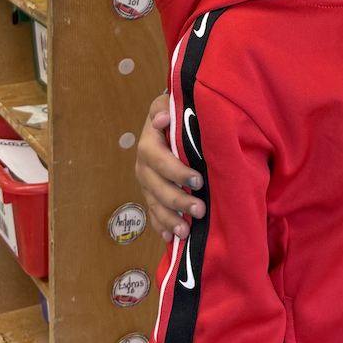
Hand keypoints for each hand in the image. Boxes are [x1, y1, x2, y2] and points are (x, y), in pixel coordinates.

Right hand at [135, 93, 205, 241]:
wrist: (170, 121)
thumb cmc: (175, 112)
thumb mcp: (169, 104)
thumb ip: (164, 109)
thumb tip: (161, 119)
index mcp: (148, 144)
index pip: (159, 159)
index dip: (176, 171)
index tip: (198, 180)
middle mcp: (144, 166)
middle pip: (156, 187)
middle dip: (177, 200)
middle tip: (199, 210)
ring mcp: (147, 183)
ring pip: (154, 203)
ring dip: (169, 219)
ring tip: (185, 231)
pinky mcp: (152, 194)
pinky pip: (153, 213)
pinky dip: (161, 226)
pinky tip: (170, 238)